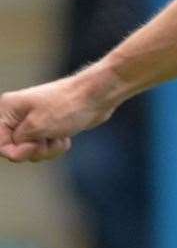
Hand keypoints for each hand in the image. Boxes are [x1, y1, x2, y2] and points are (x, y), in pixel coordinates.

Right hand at [0, 72, 117, 162]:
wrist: (97, 96)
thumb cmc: (67, 107)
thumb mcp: (36, 127)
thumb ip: (17, 142)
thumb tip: (10, 151)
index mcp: (7, 109)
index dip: (16, 151)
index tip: (34, 145)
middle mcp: (16, 115)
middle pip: (16, 149)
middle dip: (35, 150)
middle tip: (49, 138)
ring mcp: (33, 122)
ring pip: (32, 151)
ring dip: (48, 149)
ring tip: (60, 136)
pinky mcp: (48, 128)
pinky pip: (45, 148)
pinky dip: (56, 146)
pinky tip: (66, 136)